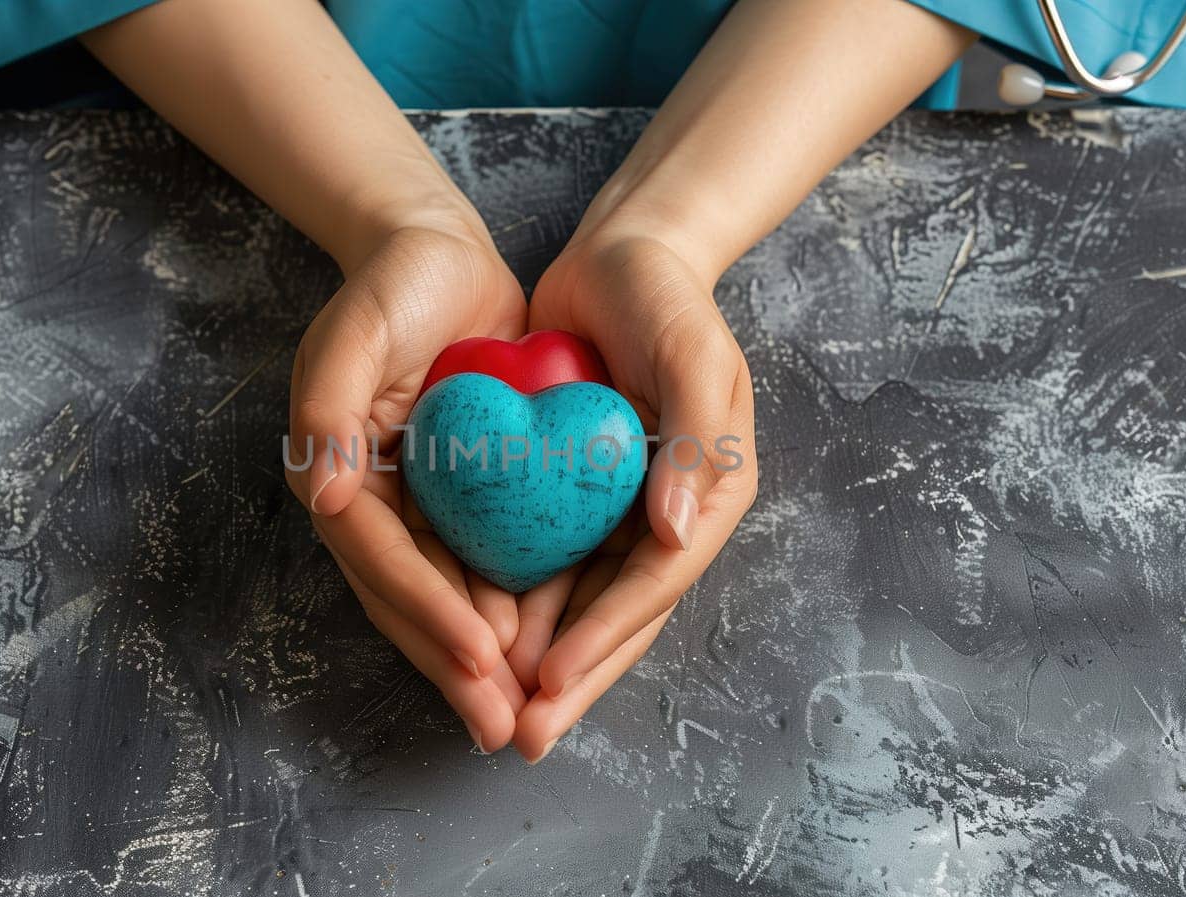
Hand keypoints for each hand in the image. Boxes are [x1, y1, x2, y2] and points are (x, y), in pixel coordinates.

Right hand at [285, 223, 531, 750]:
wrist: (438, 255)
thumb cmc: (392, 287)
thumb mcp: (352, 333)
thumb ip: (326, 409)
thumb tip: (327, 497)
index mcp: (339, 478)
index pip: (384, 563)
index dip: (429, 614)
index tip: (481, 657)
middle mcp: (376, 507)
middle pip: (414, 604)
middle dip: (457, 670)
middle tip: (505, 727)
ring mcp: (421, 510)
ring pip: (452, 601)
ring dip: (485, 662)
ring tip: (530, 714)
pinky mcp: (465, 500)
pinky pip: (486, 568)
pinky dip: (512, 612)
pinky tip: (548, 651)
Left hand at [507, 232, 757, 761]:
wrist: (622, 259)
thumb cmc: (666, 300)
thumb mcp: (695, 355)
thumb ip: (696, 442)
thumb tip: (676, 534)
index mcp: (709, 495)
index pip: (653, 583)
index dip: (603, 637)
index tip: (551, 680)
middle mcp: (667, 517)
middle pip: (617, 616)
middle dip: (571, 681)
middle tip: (519, 735)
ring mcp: (620, 513)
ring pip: (577, 605)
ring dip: (538, 660)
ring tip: (493, 712)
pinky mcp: (576, 498)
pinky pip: (545, 564)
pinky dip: (515, 605)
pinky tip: (476, 643)